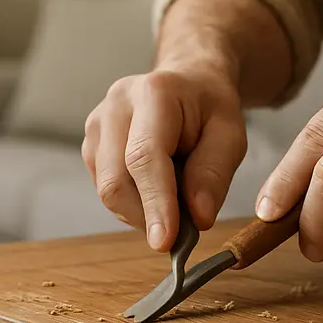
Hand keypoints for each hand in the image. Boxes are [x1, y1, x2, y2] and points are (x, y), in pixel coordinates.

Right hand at [82, 65, 246, 251]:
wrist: (187, 81)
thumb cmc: (209, 108)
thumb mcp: (231, 134)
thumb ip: (214, 174)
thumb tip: (198, 217)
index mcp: (155, 93)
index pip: (145, 157)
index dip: (154, 202)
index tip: (165, 242)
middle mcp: (116, 104)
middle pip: (116, 179)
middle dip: (145, 216)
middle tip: (178, 233)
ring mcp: (96, 123)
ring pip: (106, 189)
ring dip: (139, 210)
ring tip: (171, 199)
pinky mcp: (90, 142)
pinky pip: (103, 188)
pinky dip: (130, 202)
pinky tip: (153, 189)